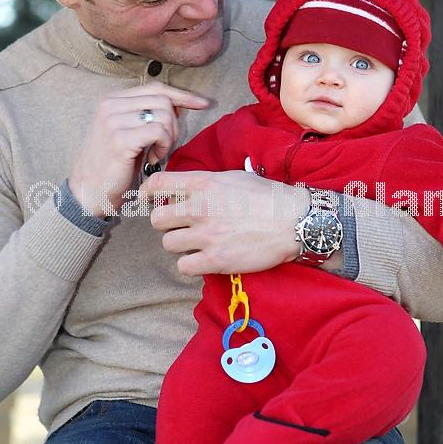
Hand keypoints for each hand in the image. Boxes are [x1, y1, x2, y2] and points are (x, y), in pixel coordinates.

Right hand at [69, 83, 207, 215]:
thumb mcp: (130, 133)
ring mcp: (113, 120)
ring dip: (169, 138)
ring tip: (156, 154)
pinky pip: (158, 132)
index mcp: (113, 99)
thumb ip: (148, 115)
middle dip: (175, 125)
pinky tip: (153, 159)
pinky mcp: (119, 139)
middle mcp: (111, 104)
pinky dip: (163, 146)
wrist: (89, 191)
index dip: (183, 95)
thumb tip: (180, 104)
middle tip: (165, 146)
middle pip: (164, 101)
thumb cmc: (114, 165)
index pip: (157, 87)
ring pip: (164, 116)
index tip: (203, 103)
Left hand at [139, 170, 310, 275]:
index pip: (157, 183)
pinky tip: (205, 258)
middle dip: (167, 223)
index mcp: (204, 184)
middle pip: (157, 219)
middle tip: (182, 226)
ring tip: (198, 243)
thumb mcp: (234, 177)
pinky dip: (191, 264)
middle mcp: (200, 208)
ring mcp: (207, 235)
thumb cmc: (268, 197)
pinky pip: (183, 266)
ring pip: (168, 243)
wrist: (294, 221)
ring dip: (180, 245)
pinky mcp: (216, 260)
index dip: (148, 192)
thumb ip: (206, 182)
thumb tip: (185, 188)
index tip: (149, 200)